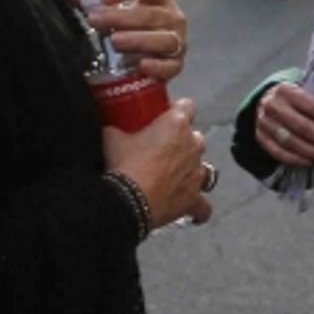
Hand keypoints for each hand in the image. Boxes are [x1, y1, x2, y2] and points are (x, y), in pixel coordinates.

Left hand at [68, 0, 188, 83]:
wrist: (153, 54)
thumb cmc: (134, 27)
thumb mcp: (114, 10)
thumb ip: (92, 0)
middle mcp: (172, 17)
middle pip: (150, 14)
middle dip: (121, 17)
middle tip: (96, 20)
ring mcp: (177, 41)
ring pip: (163, 39)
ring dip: (138, 40)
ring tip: (114, 41)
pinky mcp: (177, 64)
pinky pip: (170, 66)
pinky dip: (157, 66)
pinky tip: (141, 65)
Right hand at [103, 97, 211, 227]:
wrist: (129, 201)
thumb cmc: (124, 166)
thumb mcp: (112, 138)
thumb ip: (116, 128)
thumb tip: (110, 127)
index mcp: (176, 124)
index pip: (187, 106)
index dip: (177, 111)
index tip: (164, 118)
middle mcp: (193, 145)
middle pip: (195, 137)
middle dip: (182, 142)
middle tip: (161, 149)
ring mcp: (197, 172)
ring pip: (202, 166)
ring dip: (190, 169)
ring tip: (171, 176)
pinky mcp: (195, 197)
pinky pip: (203, 204)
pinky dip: (198, 206)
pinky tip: (188, 207)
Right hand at [255, 81, 313, 166]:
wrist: (267, 102)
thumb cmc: (294, 99)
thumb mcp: (305, 91)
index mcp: (286, 90)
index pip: (311, 105)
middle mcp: (273, 106)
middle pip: (301, 126)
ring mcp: (264, 123)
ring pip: (290, 142)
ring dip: (313, 152)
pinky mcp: (261, 137)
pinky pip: (278, 153)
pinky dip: (295, 159)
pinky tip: (310, 161)